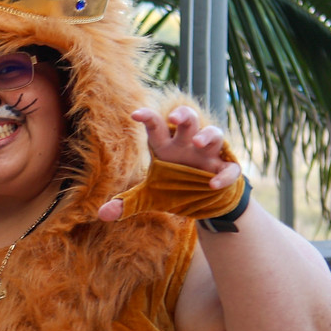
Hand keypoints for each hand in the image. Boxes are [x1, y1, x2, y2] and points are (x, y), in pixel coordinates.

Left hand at [101, 106, 239, 220]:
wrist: (202, 199)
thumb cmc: (173, 187)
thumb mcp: (149, 196)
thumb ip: (127, 203)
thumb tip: (101, 215)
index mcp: (166, 146)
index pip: (156, 127)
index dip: (148, 117)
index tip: (135, 115)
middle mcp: (188, 145)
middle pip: (188, 121)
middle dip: (184, 115)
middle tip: (175, 117)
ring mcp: (208, 156)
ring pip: (214, 135)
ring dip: (207, 136)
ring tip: (197, 142)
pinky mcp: (225, 170)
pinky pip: (229, 169)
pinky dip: (224, 175)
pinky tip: (213, 184)